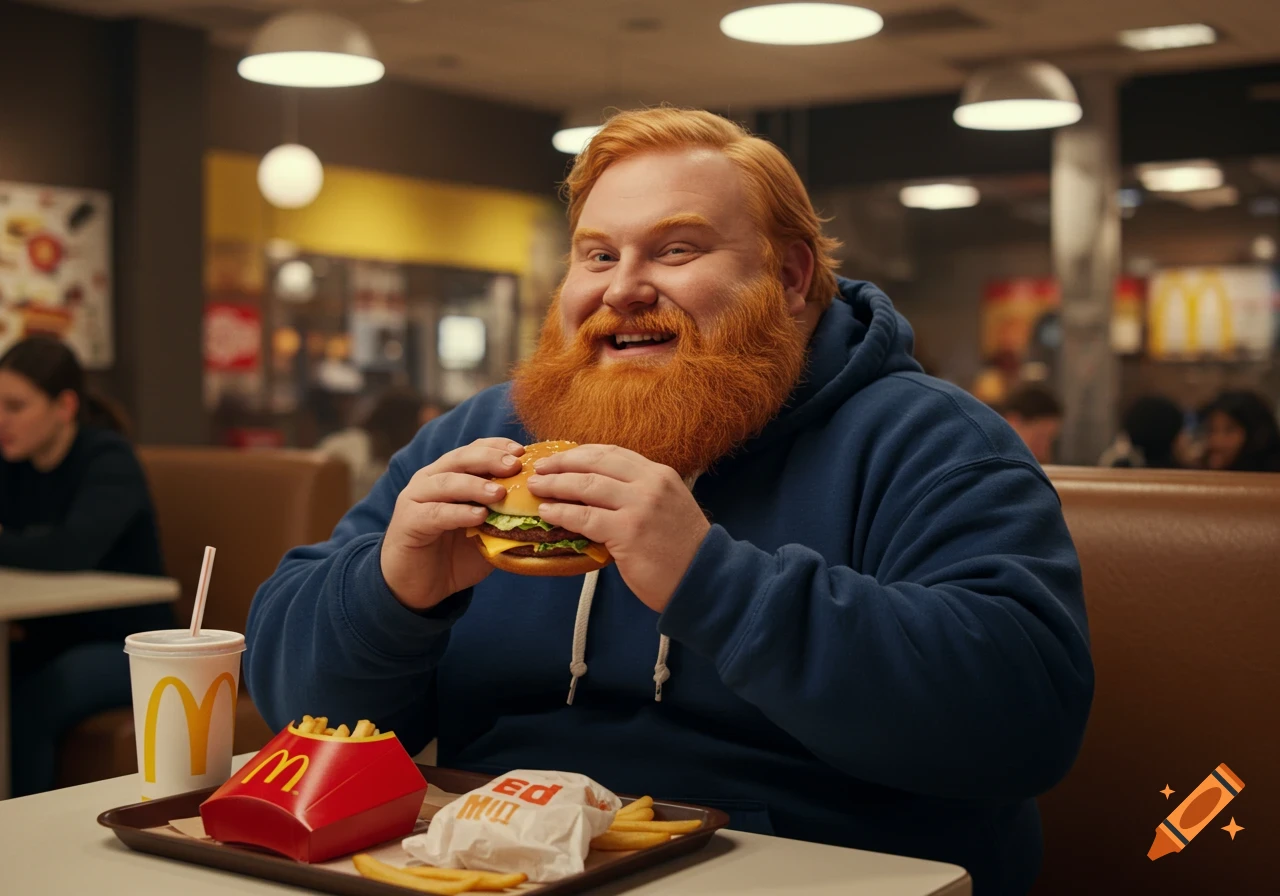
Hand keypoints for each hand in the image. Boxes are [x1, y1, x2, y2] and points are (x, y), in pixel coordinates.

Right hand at [380, 438, 522, 609]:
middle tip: (515, 465)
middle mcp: (430, 479)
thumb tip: (543, 509)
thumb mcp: (487, 532)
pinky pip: (435, 513)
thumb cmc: (455, 555)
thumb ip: (506, 517)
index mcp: (450, 474)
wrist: (417, 586)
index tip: (523, 451)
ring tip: (500, 493)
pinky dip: (458, 513)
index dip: (498, 446)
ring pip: (447, 482)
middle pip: (461, 458)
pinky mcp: (408, 521)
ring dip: (475, 485)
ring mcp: (416, 498)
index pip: (474, 449)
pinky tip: (479, 516)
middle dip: (489, 458)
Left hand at [527, 444, 709, 612]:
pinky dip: (561, 512)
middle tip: (538, 467)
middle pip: (595, 462)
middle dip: (561, 463)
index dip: (580, 452)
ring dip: (555, 485)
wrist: (704, 579)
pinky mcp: (628, 532)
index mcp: (659, 474)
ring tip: (535, 487)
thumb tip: (595, 492)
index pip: (612, 452)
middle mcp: (650, 484)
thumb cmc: (682, 550)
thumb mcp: (667, 507)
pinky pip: (585, 517)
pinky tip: (547, 512)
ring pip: (586, 486)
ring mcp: (639, 506)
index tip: (558, 456)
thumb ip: (637, 494)